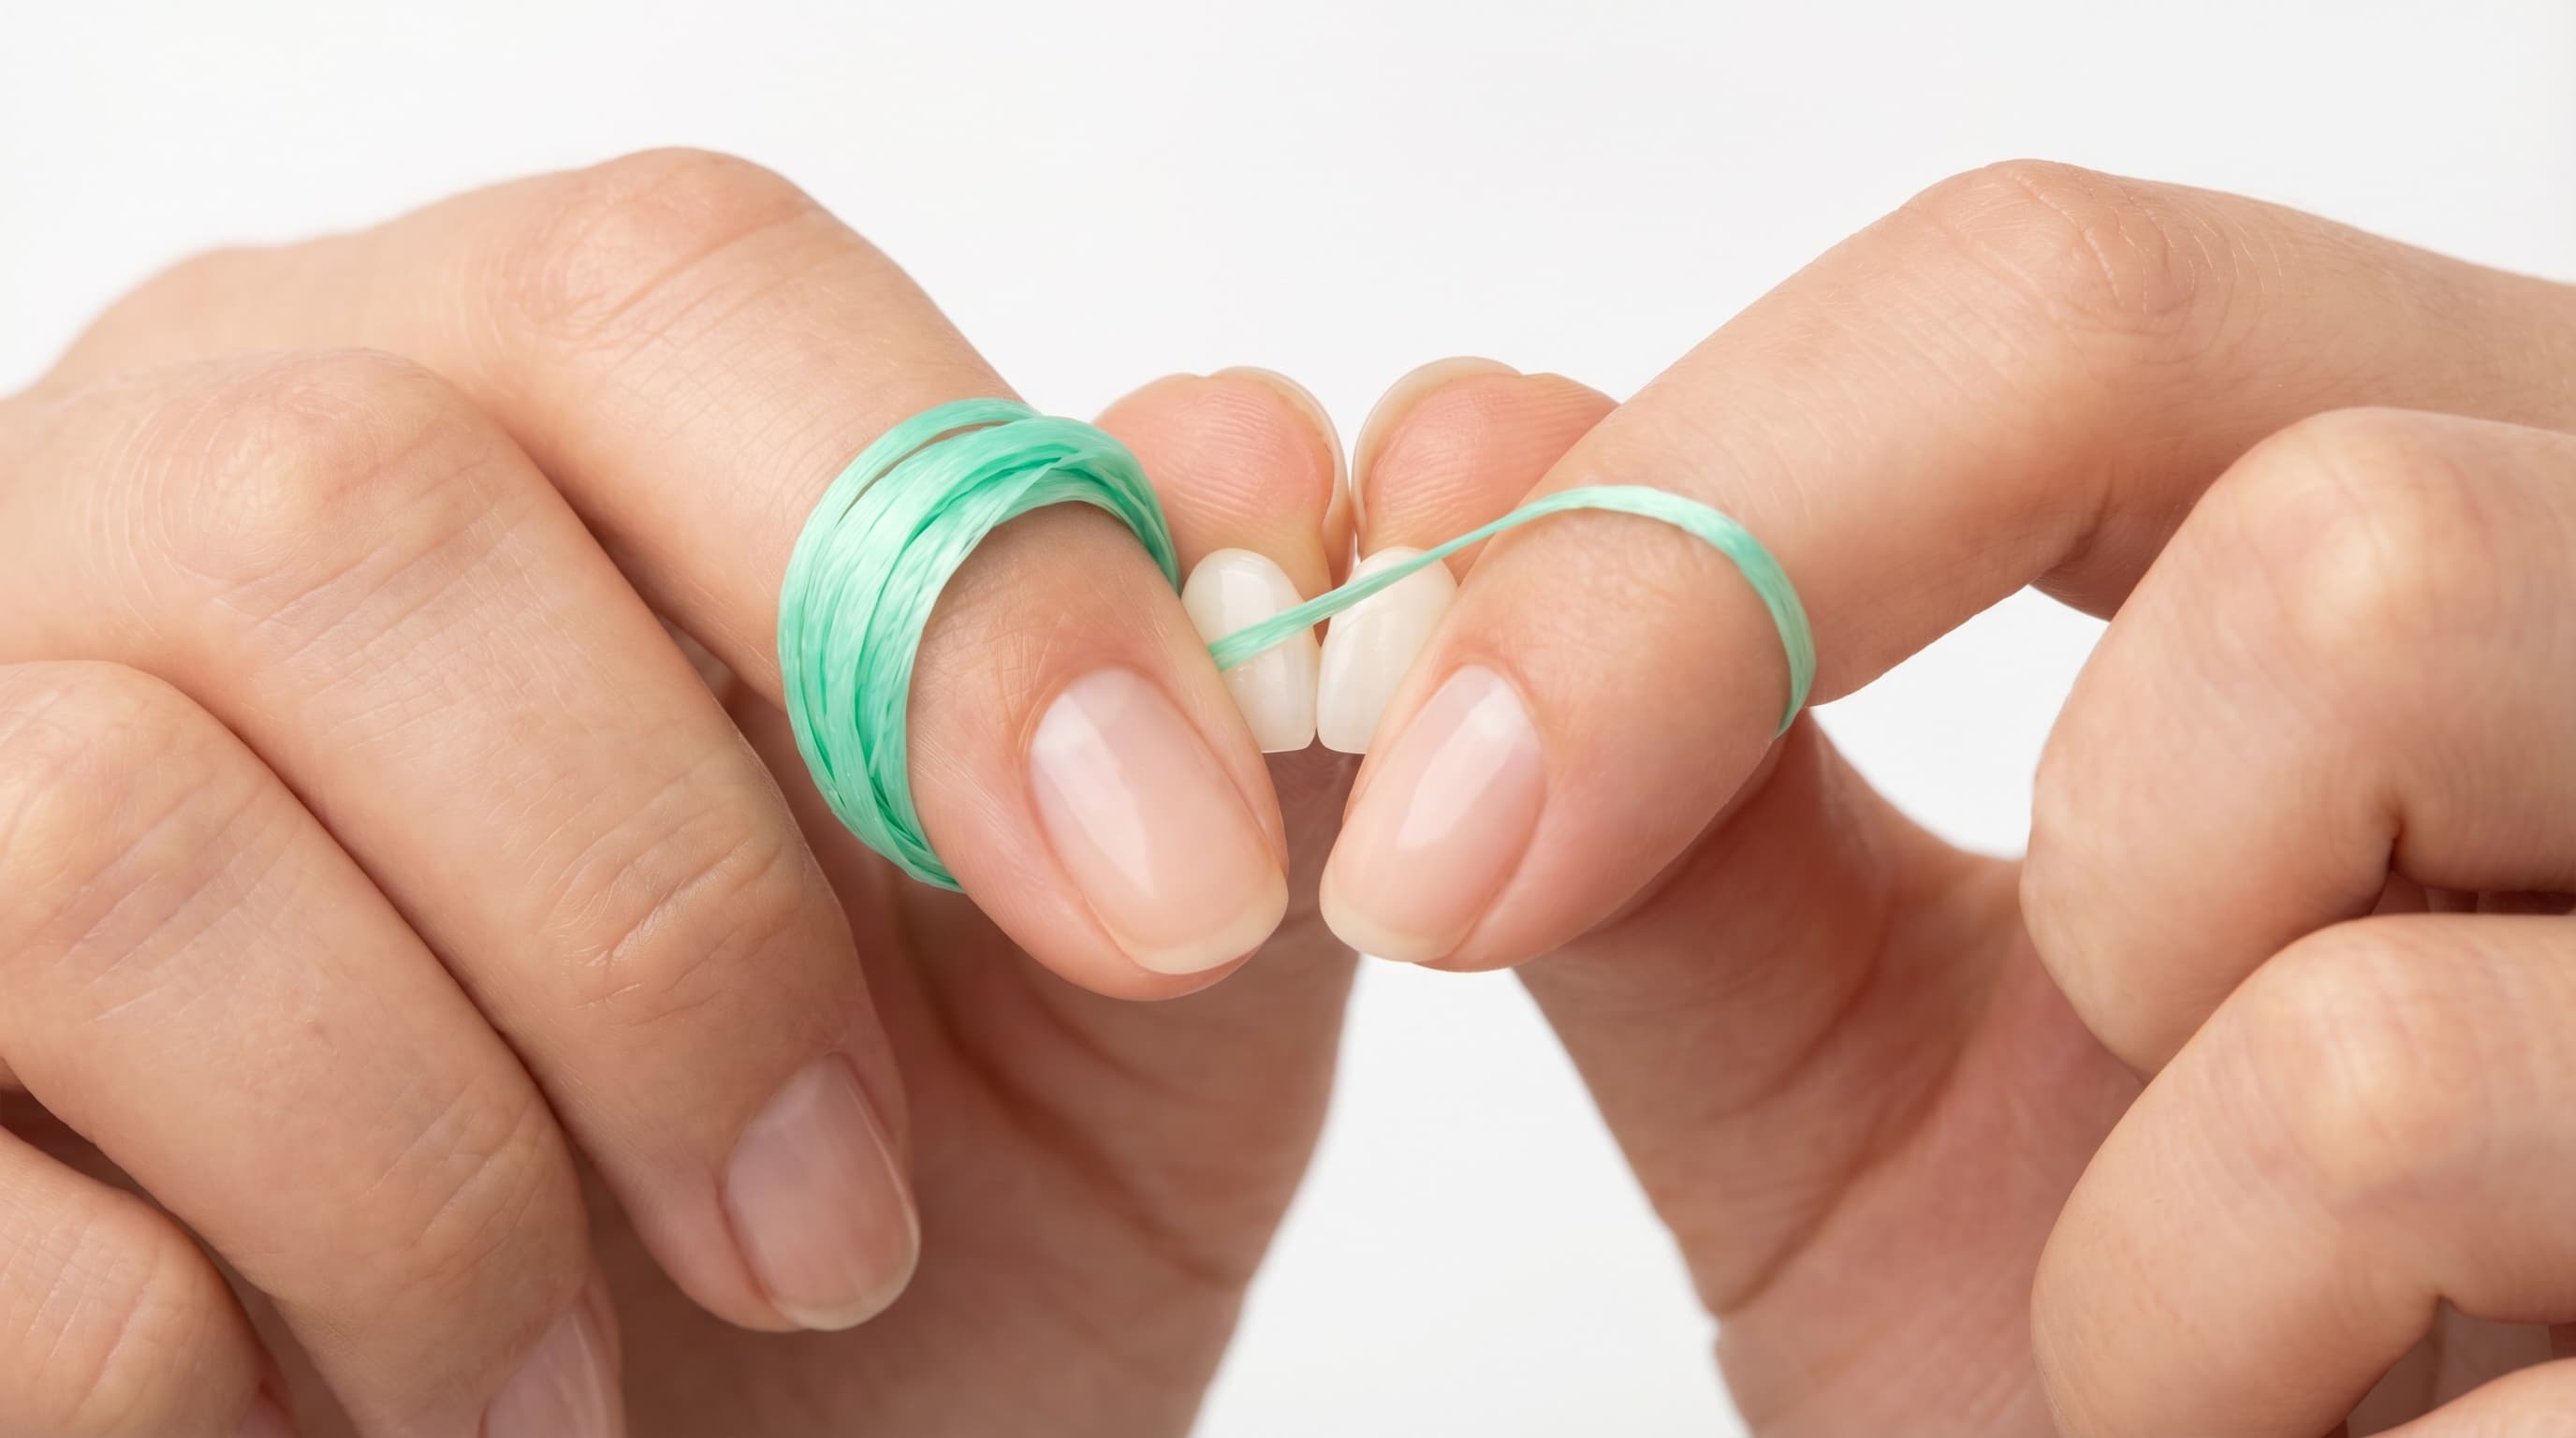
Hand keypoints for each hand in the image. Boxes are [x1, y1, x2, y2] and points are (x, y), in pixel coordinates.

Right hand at [0, 150, 1351, 1436]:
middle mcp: (157, 521)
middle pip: (356, 515)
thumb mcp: (1101, 1019)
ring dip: (442, 1166)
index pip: (667, 286)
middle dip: (669, 926)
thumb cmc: (856, 1241)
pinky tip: (349, 1418)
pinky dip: (223, 1356)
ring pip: (117, 837)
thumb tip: (1275, 473)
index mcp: (486, 420)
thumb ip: (1207, 752)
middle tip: (830, 1222)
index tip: (1164, 880)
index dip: (945, 563)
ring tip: (579, 1361)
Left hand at [1329, 162, 2575, 1433]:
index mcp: (2460, 543)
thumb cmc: (2111, 1334)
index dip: (1706, 514)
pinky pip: (2457, 1325)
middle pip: (2348, 556)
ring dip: (2157, 1268)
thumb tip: (1472, 468)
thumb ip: (1676, 780)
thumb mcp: (1844, 1042)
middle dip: (2098, 884)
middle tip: (2106, 1072)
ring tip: (2212, 1341)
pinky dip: (2264, 1431)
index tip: (1443, 793)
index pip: (2075, 307)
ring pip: (2369, 1038)